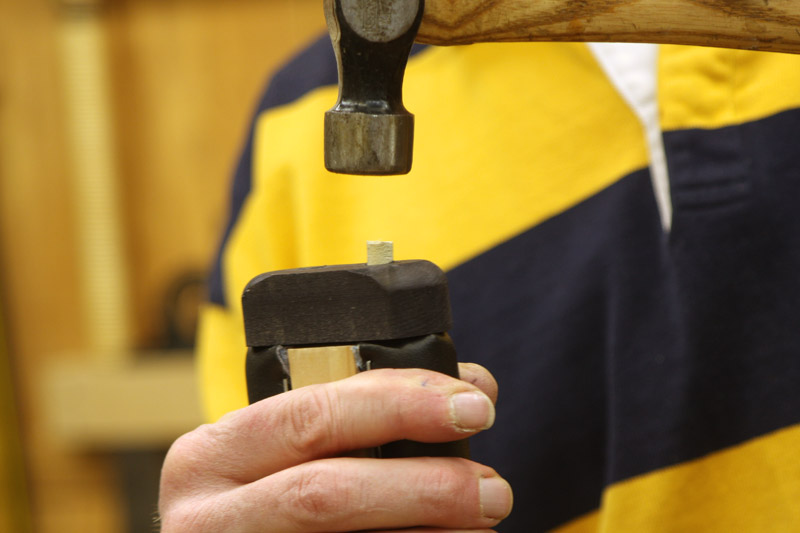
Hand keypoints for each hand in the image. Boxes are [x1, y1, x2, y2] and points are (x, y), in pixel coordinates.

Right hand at [158, 363, 511, 531]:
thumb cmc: (259, 494)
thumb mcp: (280, 450)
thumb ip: (357, 416)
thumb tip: (469, 387)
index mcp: (210, 455)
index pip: (312, 415)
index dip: (398, 406)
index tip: (472, 405)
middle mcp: (206, 516)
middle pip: (327, 492)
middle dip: (424, 486)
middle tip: (492, 488)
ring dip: (426, 531)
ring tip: (481, 520)